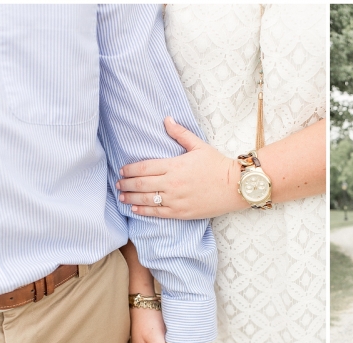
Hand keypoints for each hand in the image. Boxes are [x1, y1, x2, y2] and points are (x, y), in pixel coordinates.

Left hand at [116, 117, 245, 218]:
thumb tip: (167, 119)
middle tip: (117, 184)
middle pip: (141, 184)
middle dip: (126, 184)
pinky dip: (144, 211)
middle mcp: (172, 183)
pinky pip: (158, 213)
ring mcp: (176, 199)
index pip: (144, 167)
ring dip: (131, 198)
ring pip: (147, 199)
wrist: (235, 186)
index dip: (130, 170)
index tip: (122, 170)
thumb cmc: (218, 165)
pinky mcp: (182, 212)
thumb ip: (180, 133)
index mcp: (174, 165)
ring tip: (122, 196)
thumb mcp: (199, 146)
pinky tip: (135, 209)